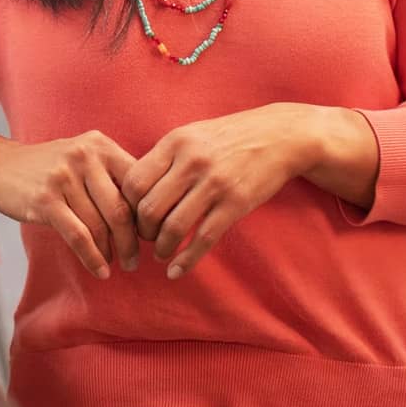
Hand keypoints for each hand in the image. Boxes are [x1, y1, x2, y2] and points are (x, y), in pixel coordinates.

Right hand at [0, 131, 138, 279]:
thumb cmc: (49, 167)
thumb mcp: (83, 156)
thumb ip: (112, 175)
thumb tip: (150, 211)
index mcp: (100, 145)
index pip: (137, 183)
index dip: (147, 213)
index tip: (150, 235)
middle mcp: (85, 156)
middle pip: (121, 208)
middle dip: (132, 240)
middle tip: (136, 260)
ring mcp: (64, 177)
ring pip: (100, 225)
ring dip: (112, 252)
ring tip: (117, 265)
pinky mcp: (45, 200)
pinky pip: (78, 236)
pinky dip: (93, 258)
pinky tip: (100, 271)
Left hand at [121, 104, 322, 278]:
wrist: (277, 135)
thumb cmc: (228, 137)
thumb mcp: (191, 134)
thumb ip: (164, 158)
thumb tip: (133, 190)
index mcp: (175, 142)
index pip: (134, 182)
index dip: (128, 207)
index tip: (133, 217)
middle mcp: (192, 161)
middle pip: (149, 208)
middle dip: (143, 232)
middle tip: (147, 238)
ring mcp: (215, 183)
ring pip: (173, 227)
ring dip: (161, 249)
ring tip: (161, 254)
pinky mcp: (236, 203)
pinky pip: (203, 239)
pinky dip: (186, 261)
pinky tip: (176, 271)